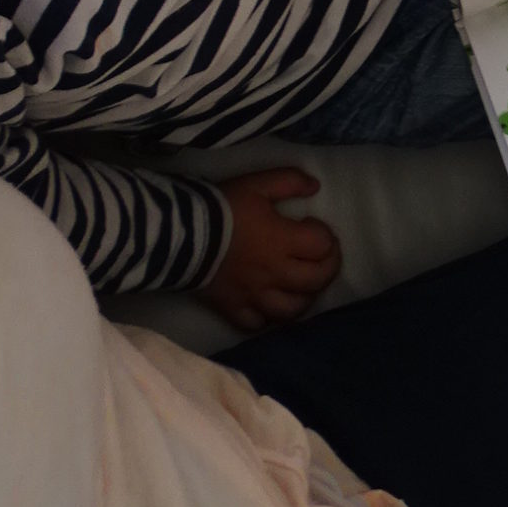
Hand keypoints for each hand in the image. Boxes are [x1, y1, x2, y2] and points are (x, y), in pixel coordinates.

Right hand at [202, 168, 340, 332]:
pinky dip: (267, 319)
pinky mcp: (233, 309)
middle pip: (316, 281)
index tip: (312, 225)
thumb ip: (289, 181)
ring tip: (301, 285)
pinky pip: (257, 325)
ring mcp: (254, 296)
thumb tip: (315, 186)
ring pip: (292, 310)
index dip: (325, 234)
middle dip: (328, 267)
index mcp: (283, 242)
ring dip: (304, 298)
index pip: (323, 245)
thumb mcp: (257, 184)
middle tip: (321, 256)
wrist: (179, 234)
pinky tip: (269, 306)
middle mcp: (275, 273)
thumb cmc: (222, 208)